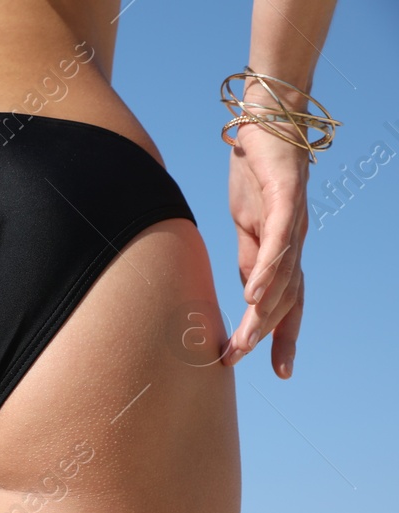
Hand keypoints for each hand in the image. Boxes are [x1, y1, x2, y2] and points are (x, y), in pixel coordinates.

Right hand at [221, 117, 310, 377]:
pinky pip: (277, 242)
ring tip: (243, 342)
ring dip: (262, 314)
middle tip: (240, 361)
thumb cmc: (258, 170)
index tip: (280, 373)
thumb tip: (249, 292)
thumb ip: (250, 256)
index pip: (290, 302)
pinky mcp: (284, 198)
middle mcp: (295, 241)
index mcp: (285, 250)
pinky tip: (253, 294)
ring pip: (281, 278)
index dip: (285, 338)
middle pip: (286, 299)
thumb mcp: (248, 222)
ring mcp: (293, 221)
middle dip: (266, 335)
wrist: (271, 117)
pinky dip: (266, 271)